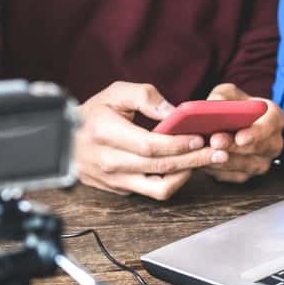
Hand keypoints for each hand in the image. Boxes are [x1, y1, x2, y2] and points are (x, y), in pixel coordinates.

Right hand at [74, 82, 223, 199]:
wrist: (65, 141)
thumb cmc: (92, 115)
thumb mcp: (114, 93)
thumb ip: (144, 96)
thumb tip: (173, 112)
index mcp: (105, 132)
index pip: (149, 145)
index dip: (178, 144)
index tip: (200, 137)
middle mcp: (110, 160)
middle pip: (160, 166)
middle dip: (194, 159)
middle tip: (218, 152)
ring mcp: (115, 179)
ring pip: (159, 188)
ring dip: (187, 175)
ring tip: (204, 162)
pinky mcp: (120, 190)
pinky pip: (152, 192)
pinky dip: (173, 181)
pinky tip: (185, 168)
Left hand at [200, 83, 283, 183]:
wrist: (235, 124)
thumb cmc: (234, 106)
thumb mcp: (228, 94)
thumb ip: (222, 96)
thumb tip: (213, 105)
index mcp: (274, 118)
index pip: (269, 126)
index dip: (255, 133)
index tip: (239, 137)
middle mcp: (274, 143)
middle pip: (256, 149)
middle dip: (233, 147)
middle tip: (214, 142)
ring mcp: (263, 161)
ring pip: (245, 166)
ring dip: (223, 160)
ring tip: (203, 152)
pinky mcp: (248, 174)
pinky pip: (233, 176)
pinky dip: (216, 170)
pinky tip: (201, 161)